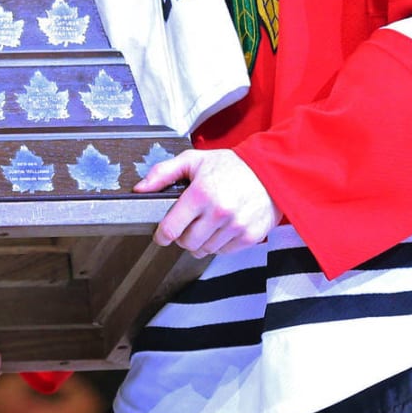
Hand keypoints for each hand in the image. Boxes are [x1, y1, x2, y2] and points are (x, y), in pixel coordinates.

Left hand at [136, 148, 277, 257]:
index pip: (171, 228)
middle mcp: (219, 212)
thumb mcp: (194, 160)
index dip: (162, 235)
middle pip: (187, 243)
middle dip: (182, 236)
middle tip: (187, 225)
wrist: (270, 170)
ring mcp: (235, 226)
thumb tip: (140, 188)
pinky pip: (224, 252)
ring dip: (200, 241)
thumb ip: (164, 173)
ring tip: (206, 225)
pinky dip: (219, 244)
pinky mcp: (250, 236)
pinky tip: (221, 228)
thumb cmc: (232, 165)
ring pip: (204, 250)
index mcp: (201, 193)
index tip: (162, 235)